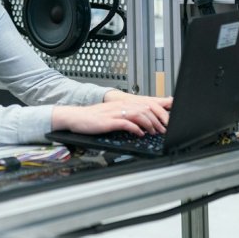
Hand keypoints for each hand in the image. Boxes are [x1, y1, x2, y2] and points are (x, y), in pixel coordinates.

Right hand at [52, 93, 171, 136]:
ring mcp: (114, 113)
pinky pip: (126, 123)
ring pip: (138, 114)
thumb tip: (138, 124)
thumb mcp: (110, 114)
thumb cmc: (91, 118)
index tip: (163, 122)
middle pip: (144, 108)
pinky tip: (140, 133)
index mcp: (121, 104)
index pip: (144, 104)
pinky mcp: (109, 121)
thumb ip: (124, 116)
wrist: (75, 117)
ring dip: (149, 124)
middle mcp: (119, 106)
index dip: (156, 113)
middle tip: (162, 129)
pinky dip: (136, 128)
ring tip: (154, 132)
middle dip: (157, 119)